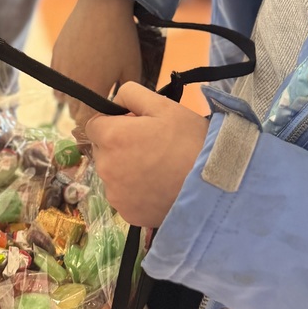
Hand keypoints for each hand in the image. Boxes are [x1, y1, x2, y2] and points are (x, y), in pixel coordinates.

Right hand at [51, 0, 141, 127]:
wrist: (102, 6)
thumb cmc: (121, 38)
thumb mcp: (132, 67)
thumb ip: (127, 93)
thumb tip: (125, 110)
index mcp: (92, 90)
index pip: (87, 122)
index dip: (95, 126)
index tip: (104, 123)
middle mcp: (72, 84)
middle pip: (74, 112)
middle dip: (86, 113)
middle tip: (100, 105)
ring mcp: (60, 70)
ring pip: (63, 98)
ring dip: (74, 99)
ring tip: (89, 88)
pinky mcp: (54, 56)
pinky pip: (56, 80)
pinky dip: (66, 82)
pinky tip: (80, 72)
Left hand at [86, 81, 209, 227]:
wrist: (212, 185)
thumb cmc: (189, 140)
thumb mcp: (164, 105)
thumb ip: (131, 94)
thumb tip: (114, 100)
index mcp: (111, 137)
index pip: (94, 125)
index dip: (114, 122)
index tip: (135, 126)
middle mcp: (105, 167)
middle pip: (103, 150)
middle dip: (119, 145)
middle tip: (151, 146)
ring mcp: (115, 195)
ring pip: (112, 175)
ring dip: (126, 169)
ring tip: (158, 169)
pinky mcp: (127, 214)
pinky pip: (124, 197)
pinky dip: (135, 192)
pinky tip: (158, 187)